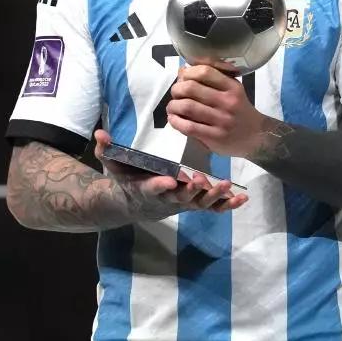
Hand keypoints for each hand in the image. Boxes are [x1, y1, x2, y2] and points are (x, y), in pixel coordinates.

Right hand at [93, 129, 246, 213]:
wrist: (137, 203)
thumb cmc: (127, 179)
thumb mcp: (114, 166)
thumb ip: (106, 150)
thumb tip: (99, 133)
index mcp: (147, 188)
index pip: (152, 188)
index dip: (159, 186)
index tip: (168, 180)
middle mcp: (167, 199)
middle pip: (181, 198)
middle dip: (192, 190)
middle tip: (202, 180)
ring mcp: (183, 203)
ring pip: (200, 203)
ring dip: (214, 196)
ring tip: (228, 186)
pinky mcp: (194, 204)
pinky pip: (212, 207)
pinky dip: (227, 205)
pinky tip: (242, 199)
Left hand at [165, 64, 266, 157]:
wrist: (256, 137)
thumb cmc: (240, 111)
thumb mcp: (232, 90)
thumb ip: (210, 80)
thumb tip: (182, 70)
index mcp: (232, 87)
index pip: (204, 72)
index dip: (187, 72)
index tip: (182, 77)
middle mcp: (228, 102)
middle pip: (191, 88)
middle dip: (176, 89)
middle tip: (175, 93)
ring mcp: (221, 121)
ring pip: (187, 107)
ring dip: (173, 105)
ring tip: (172, 107)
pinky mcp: (215, 137)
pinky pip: (188, 127)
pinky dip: (175, 121)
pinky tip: (174, 119)